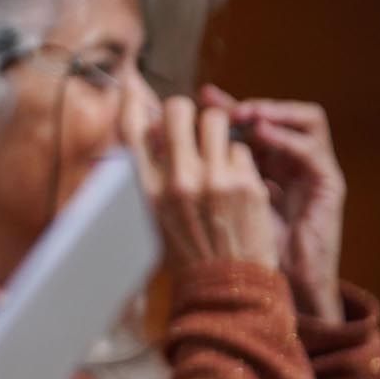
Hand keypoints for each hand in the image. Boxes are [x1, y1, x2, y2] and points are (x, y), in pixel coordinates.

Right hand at [127, 95, 277, 271]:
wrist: (226, 289)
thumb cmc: (188, 254)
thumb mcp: (156, 216)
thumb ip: (153, 176)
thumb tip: (156, 133)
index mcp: (148, 190)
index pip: (132, 129)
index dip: (133, 102)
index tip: (133, 88)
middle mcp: (178, 180)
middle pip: (179, 110)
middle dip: (187, 112)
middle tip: (192, 125)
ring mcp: (215, 180)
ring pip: (216, 121)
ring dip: (218, 132)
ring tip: (220, 154)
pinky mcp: (246, 184)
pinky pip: (243, 150)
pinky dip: (241, 161)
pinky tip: (239, 184)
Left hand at [200, 86, 345, 321]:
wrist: (266, 291)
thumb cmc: (234, 251)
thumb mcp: (210, 203)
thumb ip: (196, 169)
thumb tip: (159, 134)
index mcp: (263, 166)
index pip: (249, 123)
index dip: (223, 107)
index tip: (198, 97)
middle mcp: (291, 163)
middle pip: (275, 115)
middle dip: (246, 104)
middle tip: (217, 101)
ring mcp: (314, 172)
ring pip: (306, 119)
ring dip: (272, 110)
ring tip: (244, 113)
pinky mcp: (329, 185)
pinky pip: (312, 148)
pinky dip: (286, 136)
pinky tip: (260, 133)